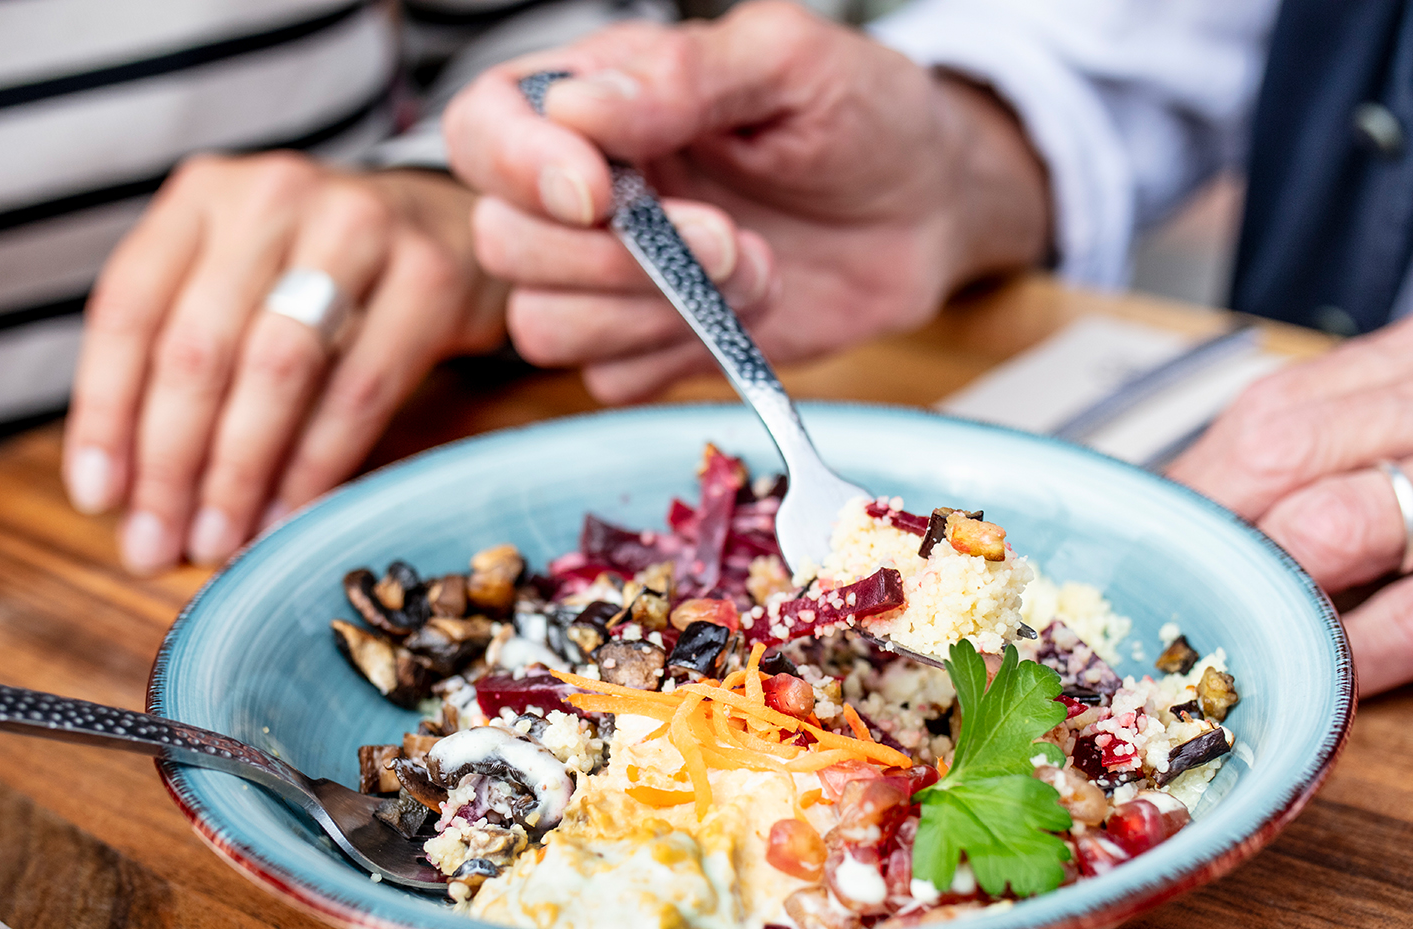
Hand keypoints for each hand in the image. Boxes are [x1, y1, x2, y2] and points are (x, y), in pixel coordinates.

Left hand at [65, 155, 508, 574]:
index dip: (105, 411)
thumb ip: (183, 357)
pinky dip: (317, 467)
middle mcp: (272, 198)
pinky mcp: (429, 276)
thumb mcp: (241, 282)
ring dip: (240, 472)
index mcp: (203, 195)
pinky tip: (291, 517)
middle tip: (157, 545)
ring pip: (276, 369)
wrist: (450, 229)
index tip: (97, 498)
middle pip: (199, 346)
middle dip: (170, 462)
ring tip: (219, 542)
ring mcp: (357, 228)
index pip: (128, 308)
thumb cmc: (324, 274)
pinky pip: (360, 392)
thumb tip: (127, 496)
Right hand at [441, 0, 1049, 401]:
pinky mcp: (651, 348)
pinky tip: (745, 314)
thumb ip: (686, 78)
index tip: (603, 193)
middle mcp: (581, 191)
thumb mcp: (790, 62)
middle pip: (503, 244)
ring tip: (752, 266)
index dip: (520, 169)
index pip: (483, 130)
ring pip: (544, 327)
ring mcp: (610, 278)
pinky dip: (676, 357)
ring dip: (652, 312)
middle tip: (723, 235)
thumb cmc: (862, 115)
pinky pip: (610, 382)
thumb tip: (579, 112)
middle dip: (611, 257)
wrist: (930, 209)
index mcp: (591, 101)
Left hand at [1170, 292, 1412, 694]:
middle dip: (1204, 541)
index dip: (1192, 483)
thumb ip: (1393, 438)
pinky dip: (1365, 654)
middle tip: (1151, 608)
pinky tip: (1320, 684)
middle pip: (1290, 455)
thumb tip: (1248, 504)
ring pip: (1352, 526)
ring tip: (1211, 646)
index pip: (1277, 404)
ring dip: (1263, 595)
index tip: (1143, 545)